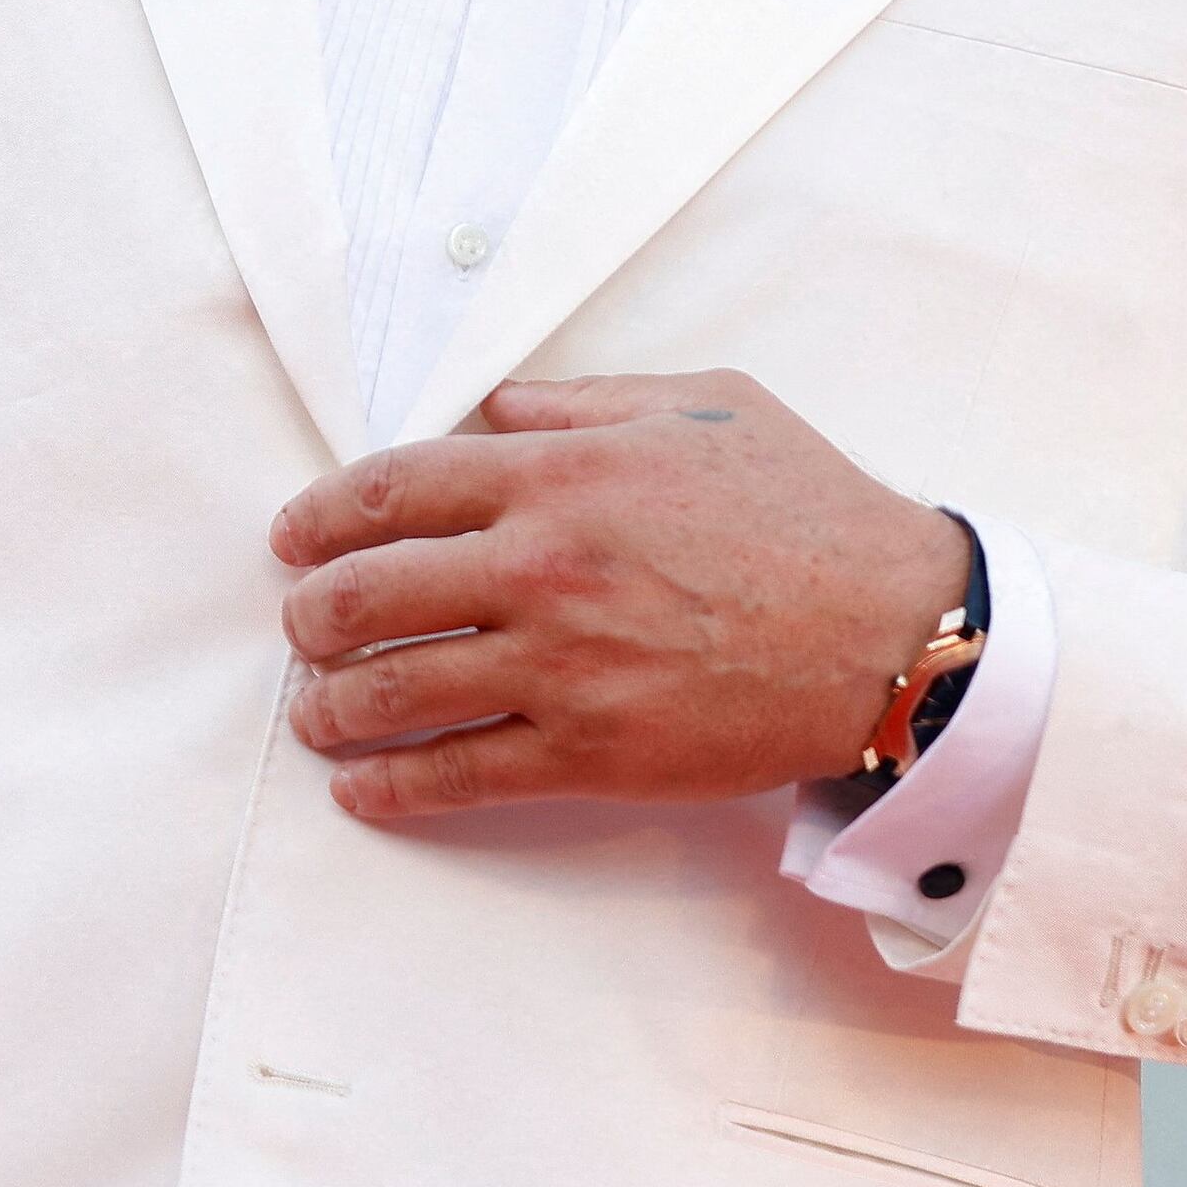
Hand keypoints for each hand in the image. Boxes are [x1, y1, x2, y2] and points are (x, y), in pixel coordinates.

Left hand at [267, 370, 969, 822]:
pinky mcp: (587, 753)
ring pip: (389, 691)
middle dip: (308, 613)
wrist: (892, 629)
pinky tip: (363, 786)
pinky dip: (388, 786)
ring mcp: (560, 666)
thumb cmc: (807, 507)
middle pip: (362, 593)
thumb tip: (487, 409)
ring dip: (328, 705)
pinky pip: (454, 777)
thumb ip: (583, 399)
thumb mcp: (705, 404)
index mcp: (563, 471)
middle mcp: (543, 565)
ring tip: (317, 710)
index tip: (294, 536)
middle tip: (303, 624)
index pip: (389, 489)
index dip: (318, 515)